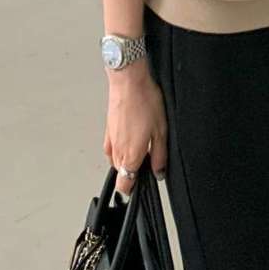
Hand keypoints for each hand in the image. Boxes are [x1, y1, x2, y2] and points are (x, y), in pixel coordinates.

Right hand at [103, 63, 167, 195]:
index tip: (142, 183)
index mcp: (130, 155)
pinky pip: (111, 147)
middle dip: (132, 172)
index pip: (124, 185)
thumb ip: (159, 155)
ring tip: (141, 145)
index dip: (133, 188)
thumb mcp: (161, 130)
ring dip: (126, 159)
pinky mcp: (108, 129)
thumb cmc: (144, 101)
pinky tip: (131, 136)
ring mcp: (110, 140)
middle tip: (147, 160)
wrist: (128, 81)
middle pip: (120, 174)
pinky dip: (120, 148)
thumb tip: (159, 171)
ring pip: (115, 161)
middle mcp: (117, 151)